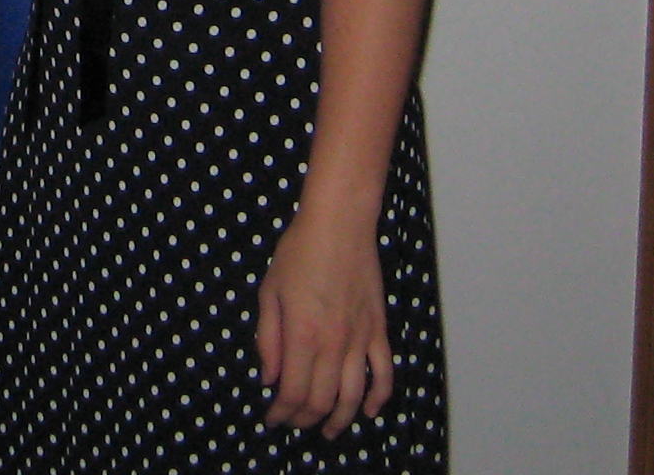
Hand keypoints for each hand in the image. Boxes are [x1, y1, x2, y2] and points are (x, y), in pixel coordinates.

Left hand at [255, 206, 392, 434]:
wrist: (339, 223)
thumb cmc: (299, 251)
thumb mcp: (269, 291)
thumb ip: (268, 339)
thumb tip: (270, 378)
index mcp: (302, 334)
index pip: (293, 392)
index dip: (282, 412)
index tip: (272, 417)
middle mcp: (333, 343)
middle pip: (321, 400)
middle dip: (305, 419)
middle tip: (294, 423)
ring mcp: (360, 338)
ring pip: (354, 395)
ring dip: (340, 419)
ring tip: (328, 430)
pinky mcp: (379, 329)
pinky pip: (385, 372)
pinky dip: (380, 397)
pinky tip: (370, 411)